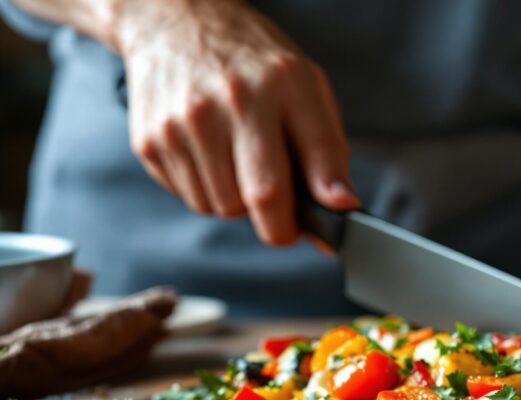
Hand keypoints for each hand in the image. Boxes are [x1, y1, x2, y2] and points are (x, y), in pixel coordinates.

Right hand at [114, 0, 359, 243]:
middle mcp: (232, 102)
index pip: (311, 165)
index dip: (319, 212)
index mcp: (282, 86)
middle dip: (278, 222)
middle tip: (281, 207)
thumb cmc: (252, 64)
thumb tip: (342, 207)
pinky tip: (210, 154)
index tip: (326, 228)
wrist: (175, 22)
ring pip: (222, 208)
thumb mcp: (306, 88)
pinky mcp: (150, 141)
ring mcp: (184, 122)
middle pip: (261, 200)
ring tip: (238, 161)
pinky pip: (190, 198)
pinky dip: (207, 190)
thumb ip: (329, 151)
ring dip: (237, 201)